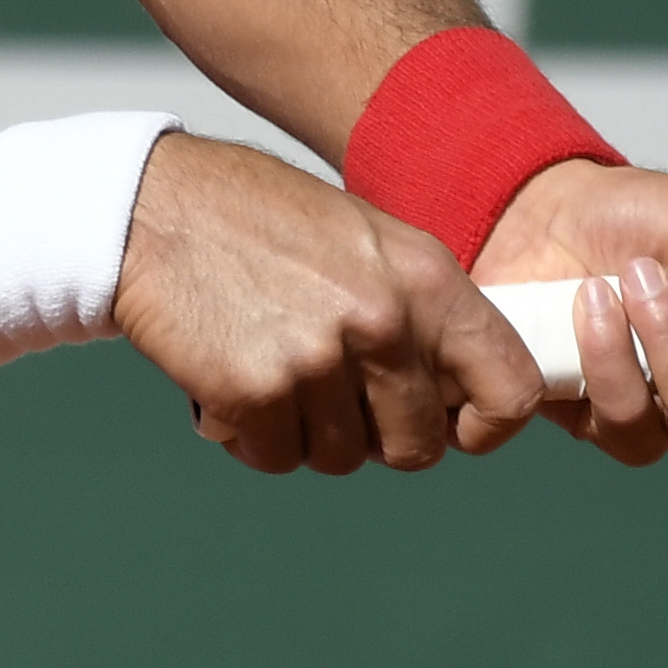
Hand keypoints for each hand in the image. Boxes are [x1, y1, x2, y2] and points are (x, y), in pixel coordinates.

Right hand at [113, 132, 543, 472]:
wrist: (157, 208)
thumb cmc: (262, 224)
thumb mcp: (369, 242)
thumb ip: (420, 312)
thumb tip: (457, 396)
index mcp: (426, 279)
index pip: (511, 389)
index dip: (485, 426)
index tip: (452, 429)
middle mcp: (382, 320)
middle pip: (417, 446)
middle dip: (377, 437)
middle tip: (332, 397)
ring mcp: (317, 359)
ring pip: (342, 458)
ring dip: (306, 432)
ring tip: (275, 370)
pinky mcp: (255, 391)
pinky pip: (277, 458)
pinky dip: (254, 437)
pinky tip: (233, 383)